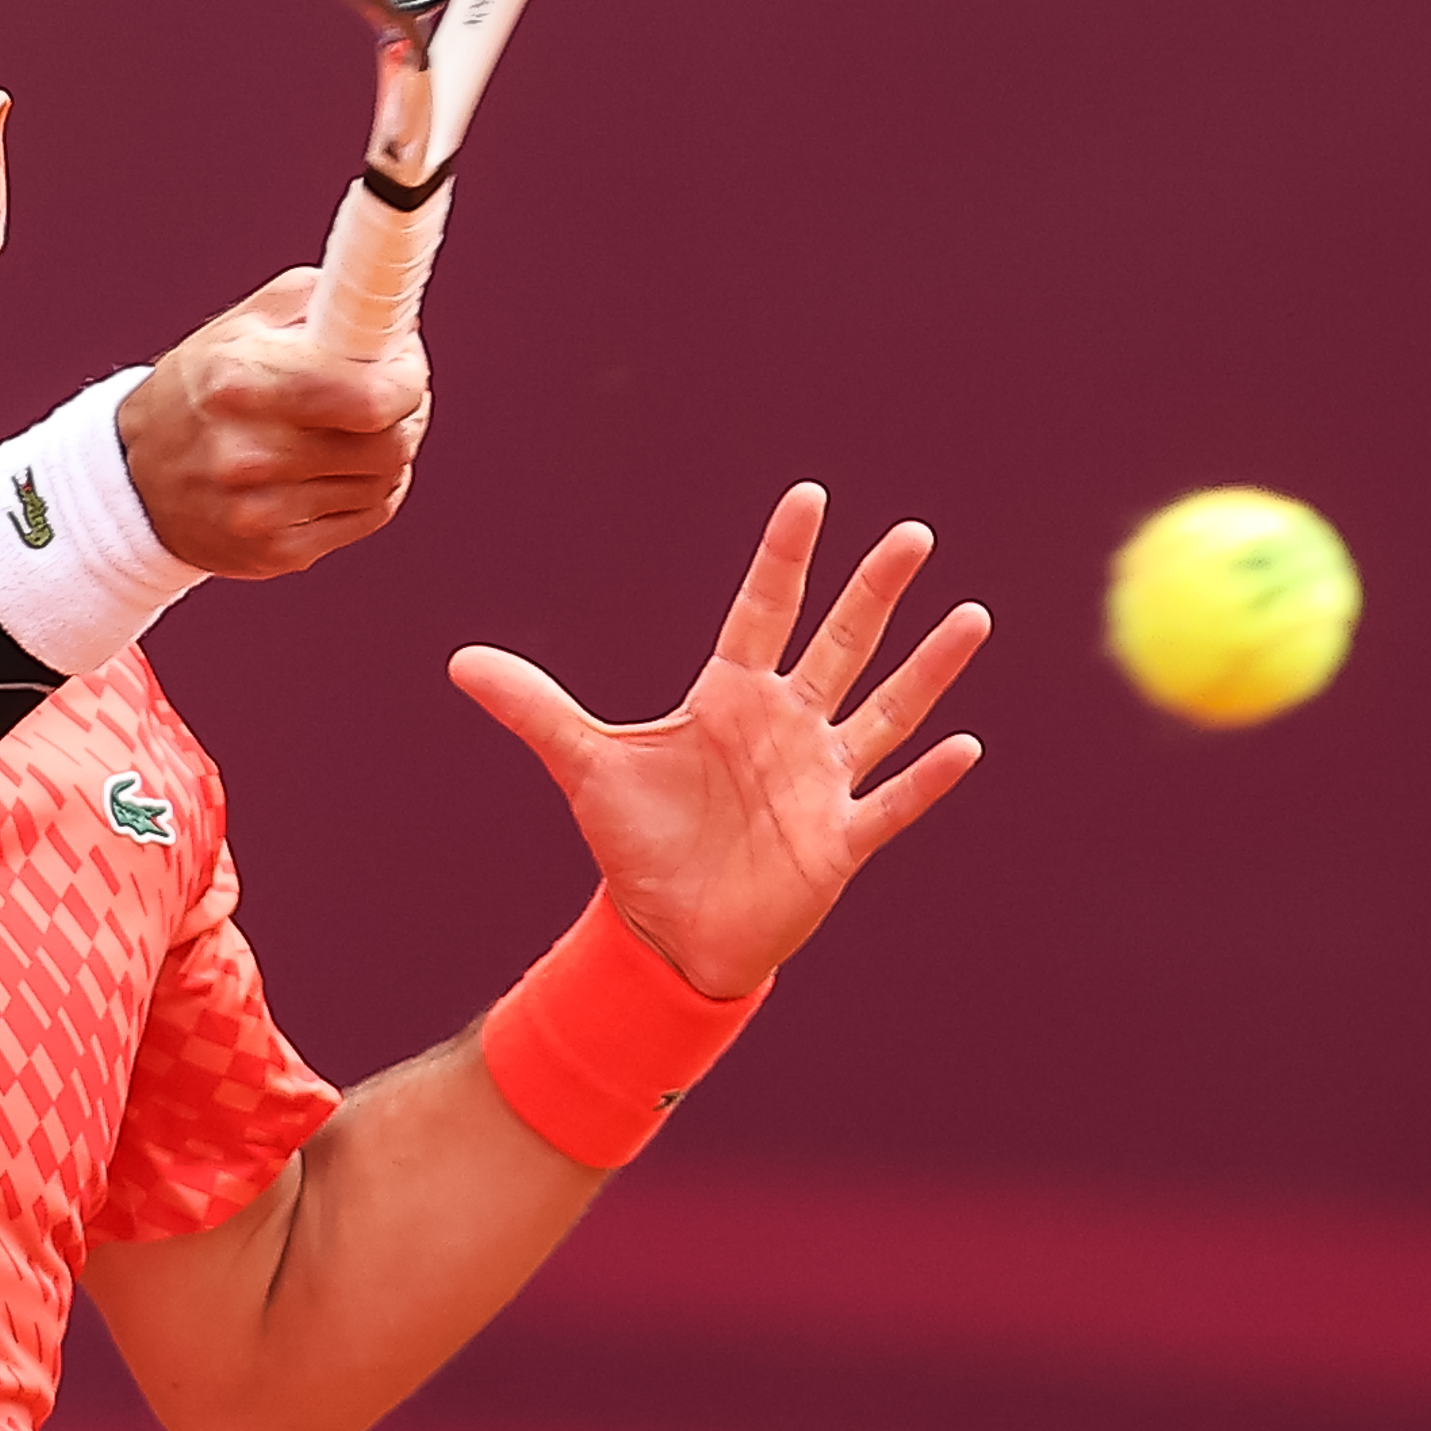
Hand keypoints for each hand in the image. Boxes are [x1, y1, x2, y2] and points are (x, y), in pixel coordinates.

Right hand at [118, 268, 427, 577]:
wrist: (134, 484)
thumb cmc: (198, 393)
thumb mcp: (238, 326)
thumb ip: (313, 299)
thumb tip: (384, 309)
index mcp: (242, 383)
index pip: (368, 396)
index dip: (407, 379)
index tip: (405, 366)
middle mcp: (249, 454)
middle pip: (387, 445)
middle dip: (405, 415)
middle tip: (395, 397)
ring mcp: (262, 512)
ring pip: (383, 482)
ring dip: (387, 454)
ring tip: (357, 433)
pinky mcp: (277, 553)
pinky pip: (367, 518)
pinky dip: (370, 491)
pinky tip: (342, 471)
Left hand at [451, 487, 989, 997]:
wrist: (667, 932)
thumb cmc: (636, 843)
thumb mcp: (585, 767)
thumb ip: (535, 709)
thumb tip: (460, 661)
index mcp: (729, 698)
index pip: (763, 611)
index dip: (785, 557)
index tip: (810, 497)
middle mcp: (786, 727)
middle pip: (839, 644)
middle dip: (874, 592)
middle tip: (912, 535)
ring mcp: (819, 781)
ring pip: (884, 711)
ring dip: (927, 669)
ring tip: (970, 616)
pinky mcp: (838, 842)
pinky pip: (891, 804)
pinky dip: (926, 779)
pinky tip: (964, 745)